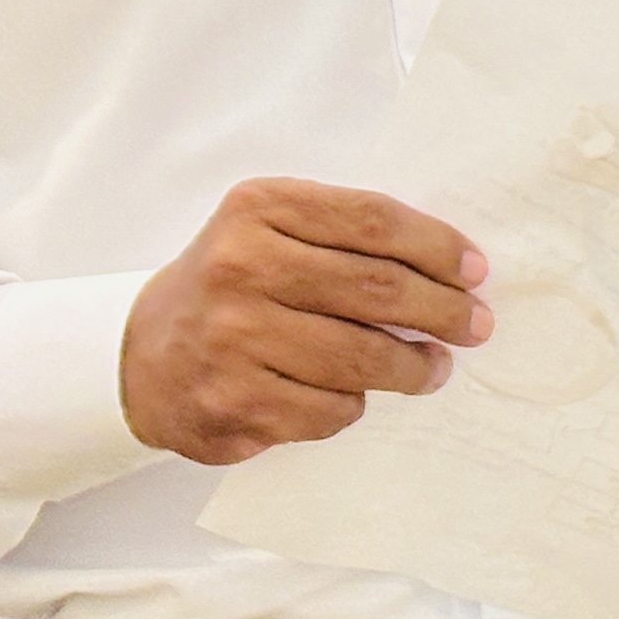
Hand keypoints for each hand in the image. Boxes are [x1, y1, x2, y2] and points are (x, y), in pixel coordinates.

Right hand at [118, 178, 489, 466]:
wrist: (142, 354)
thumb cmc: (232, 284)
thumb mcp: (272, 228)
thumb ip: (345, 234)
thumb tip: (451, 266)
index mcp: (260, 208)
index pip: (374, 220)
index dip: (437, 246)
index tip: (476, 270)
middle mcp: (241, 267)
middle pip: (376, 290)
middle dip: (443, 311)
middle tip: (476, 325)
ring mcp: (233, 338)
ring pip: (361, 359)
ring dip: (414, 367)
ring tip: (433, 367)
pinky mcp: (233, 402)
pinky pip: (329, 410)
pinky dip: (355, 404)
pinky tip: (356, 394)